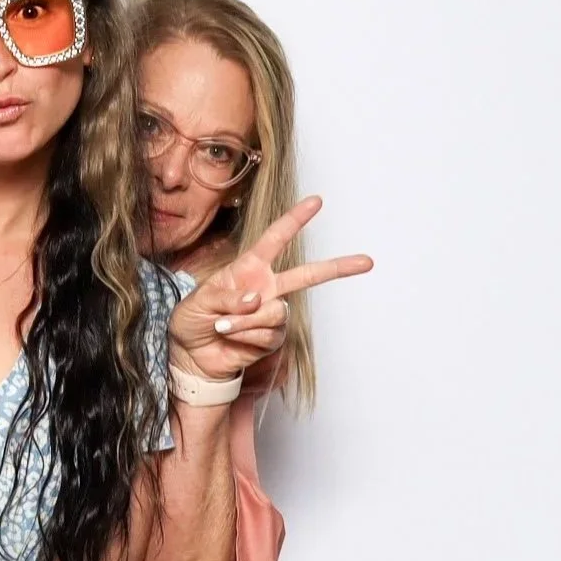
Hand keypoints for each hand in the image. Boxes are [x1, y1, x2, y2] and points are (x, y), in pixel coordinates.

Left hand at [169, 196, 372, 381]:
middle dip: (338, 268)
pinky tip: (229, 336)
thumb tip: (258, 299)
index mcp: (249, 269)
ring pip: (277, 312)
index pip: (275, 240)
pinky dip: (245, 335)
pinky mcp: (270, 340)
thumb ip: (226, 297)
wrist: (192, 358)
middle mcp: (266, 289)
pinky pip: (267, 335)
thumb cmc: (193, 321)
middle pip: (307, 276)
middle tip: (367, 262)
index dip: (294, 220)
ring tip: (222, 325)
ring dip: (246, 320)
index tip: (316, 202)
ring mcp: (271, 314)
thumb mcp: (199, 301)